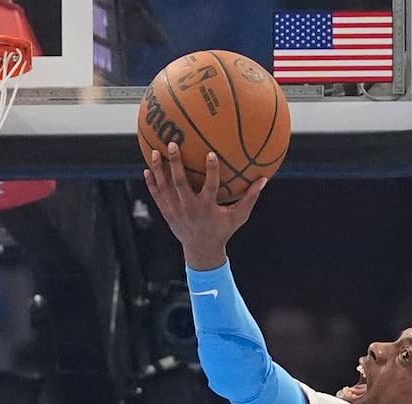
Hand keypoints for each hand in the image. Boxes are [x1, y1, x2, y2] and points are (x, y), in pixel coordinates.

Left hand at [143, 143, 267, 270]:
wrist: (201, 251)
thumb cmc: (223, 230)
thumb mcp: (238, 217)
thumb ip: (250, 198)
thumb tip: (264, 179)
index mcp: (207, 208)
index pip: (209, 187)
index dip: (211, 171)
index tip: (211, 154)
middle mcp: (189, 208)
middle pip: (180, 183)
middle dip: (175, 163)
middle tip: (172, 144)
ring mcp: (176, 211)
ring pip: (165, 188)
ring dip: (160, 169)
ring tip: (155, 152)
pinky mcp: (167, 213)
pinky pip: (157, 196)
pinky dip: (152, 183)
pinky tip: (147, 169)